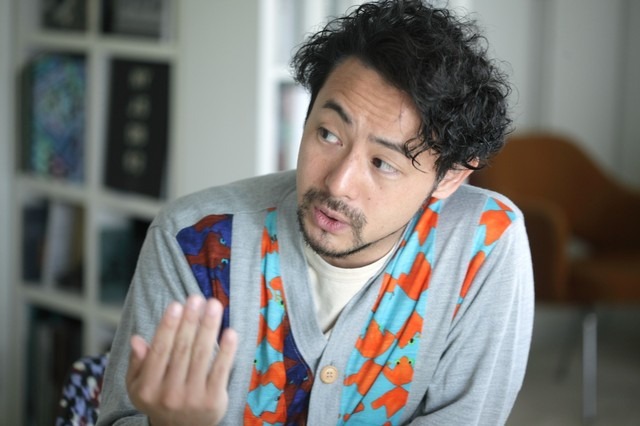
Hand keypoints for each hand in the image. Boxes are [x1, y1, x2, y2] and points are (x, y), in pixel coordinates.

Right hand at [126, 295, 237, 425]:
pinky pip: (221, 370)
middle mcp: (169, 394)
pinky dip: (226, 350)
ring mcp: (192, 398)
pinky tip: (230, 331)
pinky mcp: (214, 400)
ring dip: (209, 327)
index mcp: (148, 388)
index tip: (177, 304)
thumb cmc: (160, 399)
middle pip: (182, 350)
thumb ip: (137, 364)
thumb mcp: (139, 387)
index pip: (160, 351)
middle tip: (197, 298)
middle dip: (191, 321)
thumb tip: (136, 340)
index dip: (168, 326)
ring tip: (214, 305)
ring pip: (202, 356)